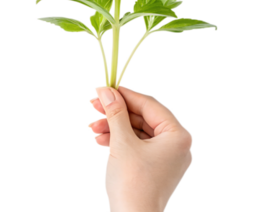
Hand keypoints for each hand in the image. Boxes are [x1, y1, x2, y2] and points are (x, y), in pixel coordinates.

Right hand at [87, 85, 193, 211]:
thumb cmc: (132, 183)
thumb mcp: (122, 143)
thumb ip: (116, 114)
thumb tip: (107, 91)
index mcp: (179, 135)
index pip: (151, 106)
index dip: (126, 96)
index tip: (103, 90)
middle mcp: (180, 145)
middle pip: (146, 118)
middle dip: (118, 113)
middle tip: (93, 107)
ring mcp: (170, 158)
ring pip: (141, 133)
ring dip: (116, 128)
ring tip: (93, 128)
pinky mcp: (159, 168)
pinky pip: (141, 147)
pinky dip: (122, 142)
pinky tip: (101, 140)